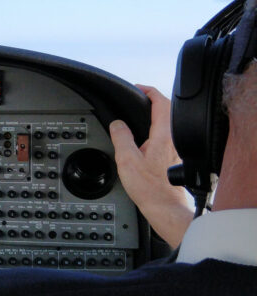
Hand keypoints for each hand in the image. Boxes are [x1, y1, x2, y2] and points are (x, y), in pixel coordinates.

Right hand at [109, 84, 193, 247]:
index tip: (138, 88)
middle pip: (167, 110)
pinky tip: (146, 137)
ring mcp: (177, 148)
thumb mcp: (127, 160)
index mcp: (163, 135)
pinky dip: (157, 129)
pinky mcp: (176, 157)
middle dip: (152, 101)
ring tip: (140, 115)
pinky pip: (167, 135)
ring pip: (168, 123)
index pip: (161, 103)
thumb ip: (121, 137)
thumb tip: (117, 124)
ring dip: (155, 115)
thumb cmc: (150, 188)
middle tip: (137, 99)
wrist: (165, 207)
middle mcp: (174, 139)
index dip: (148, 91)